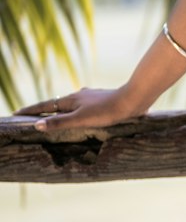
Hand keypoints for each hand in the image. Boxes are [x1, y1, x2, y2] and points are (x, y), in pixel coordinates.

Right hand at [13, 87, 146, 133]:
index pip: (45, 106)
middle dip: (44, 111)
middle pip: (57, 105)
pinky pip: (84, 107)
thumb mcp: (81, 120)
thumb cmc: (107, 110)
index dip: (31, 111)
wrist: (133, 99)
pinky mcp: (103, 101)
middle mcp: (79, 96)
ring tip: (54, 117)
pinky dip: (76, 112)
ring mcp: (91, 97)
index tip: (15, 114)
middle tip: (30, 117)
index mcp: (71, 100)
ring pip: (71, 105)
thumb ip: (60, 123)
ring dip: (61, 111)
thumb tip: (37, 125)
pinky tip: (83, 115)